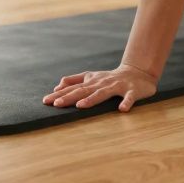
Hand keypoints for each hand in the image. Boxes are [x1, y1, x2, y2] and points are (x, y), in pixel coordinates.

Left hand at [42, 64, 157, 111]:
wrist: (137, 72)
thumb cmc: (110, 78)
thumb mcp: (91, 77)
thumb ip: (74, 80)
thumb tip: (57, 86)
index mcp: (92, 81)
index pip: (73, 88)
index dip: (60, 94)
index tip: (46, 101)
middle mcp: (101, 83)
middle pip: (83, 91)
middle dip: (69, 97)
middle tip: (56, 104)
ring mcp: (116, 86)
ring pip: (102, 93)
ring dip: (92, 99)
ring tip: (80, 106)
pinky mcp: (132, 91)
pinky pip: (129, 98)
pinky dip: (126, 103)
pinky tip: (122, 109)